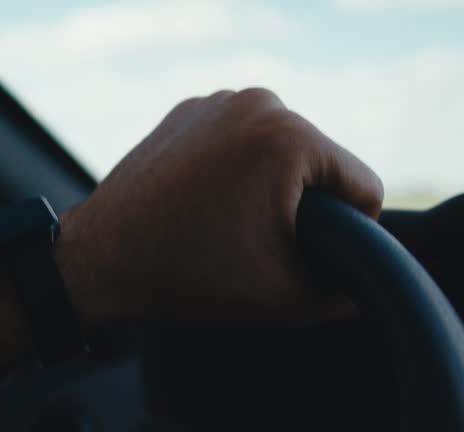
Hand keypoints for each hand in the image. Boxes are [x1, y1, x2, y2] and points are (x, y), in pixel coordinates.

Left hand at [60, 88, 382, 326]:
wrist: (99, 261)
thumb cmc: (189, 275)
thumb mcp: (283, 297)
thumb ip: (342, 296)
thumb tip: (363, 292)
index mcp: (290, 137)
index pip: (363, 186)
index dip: (354, 234)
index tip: (314, 260)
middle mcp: (258, 103)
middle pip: (321, 165)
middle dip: (305, 208)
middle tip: (262, 249)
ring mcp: (217, 102)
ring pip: (279, 152)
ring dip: (271, 189)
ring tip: (230, 230)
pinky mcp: (188, 113)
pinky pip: (237, 143)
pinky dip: (234, 174)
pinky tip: (206, 209)